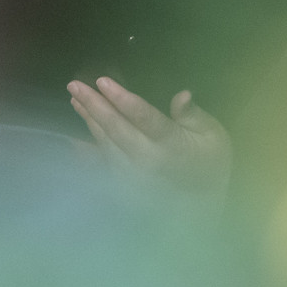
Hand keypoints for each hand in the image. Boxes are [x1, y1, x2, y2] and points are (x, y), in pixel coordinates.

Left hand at [68, 77, 230, 199]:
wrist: (202, 205)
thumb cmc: (210, 163)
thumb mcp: (213, 135)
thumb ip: (193, 115)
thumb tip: (182, 95)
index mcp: (171, 144)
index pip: (142, 117)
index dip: (121, 98)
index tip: (102, 81)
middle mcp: (146, 160)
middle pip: (115, 128)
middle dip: (94, 104)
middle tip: (74, 84)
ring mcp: (132, 175)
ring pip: (105, 143)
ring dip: (89, 120)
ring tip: (75, 99)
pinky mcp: (124, 185)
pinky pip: (101, 163)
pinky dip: (86, 150)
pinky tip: (74, 139)